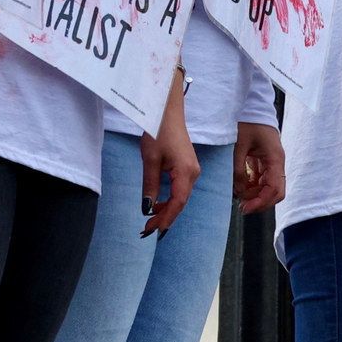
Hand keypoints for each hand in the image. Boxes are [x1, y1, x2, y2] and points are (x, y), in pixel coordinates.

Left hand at [141, 80, 200, 235]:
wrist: (167, 112)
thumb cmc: (159, 132)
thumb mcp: (150, 160)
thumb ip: (150, 185)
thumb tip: (147, 208)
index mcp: (186, 172)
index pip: (178, 202)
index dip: (166, 218)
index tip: (152, 229)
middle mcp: (193, 173)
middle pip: (181, 202)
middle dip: (165, 217)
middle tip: (147, 229)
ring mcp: (192, 170)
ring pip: (181, 197)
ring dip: (168, 209)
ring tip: (151, 220)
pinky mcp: (188, 167)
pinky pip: (181, 189)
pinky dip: (171, 199)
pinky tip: (160, 204)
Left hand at [231, 118, 285, 214]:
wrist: (252, 108)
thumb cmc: (248, 123)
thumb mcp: (239, 146)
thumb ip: (238, 169)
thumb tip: (239, 191)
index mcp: (275, 158)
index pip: (274, 189)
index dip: (262, 202)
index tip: (246, 208)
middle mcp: (277, 163)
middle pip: (275, 192)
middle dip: (260, 202)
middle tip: (242, 208)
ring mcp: (272, 163)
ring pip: (269, 188)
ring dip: (256, 195)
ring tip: (239, 197)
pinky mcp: (266, 162)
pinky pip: (263, 180)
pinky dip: (253, 186)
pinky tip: (241, 187)